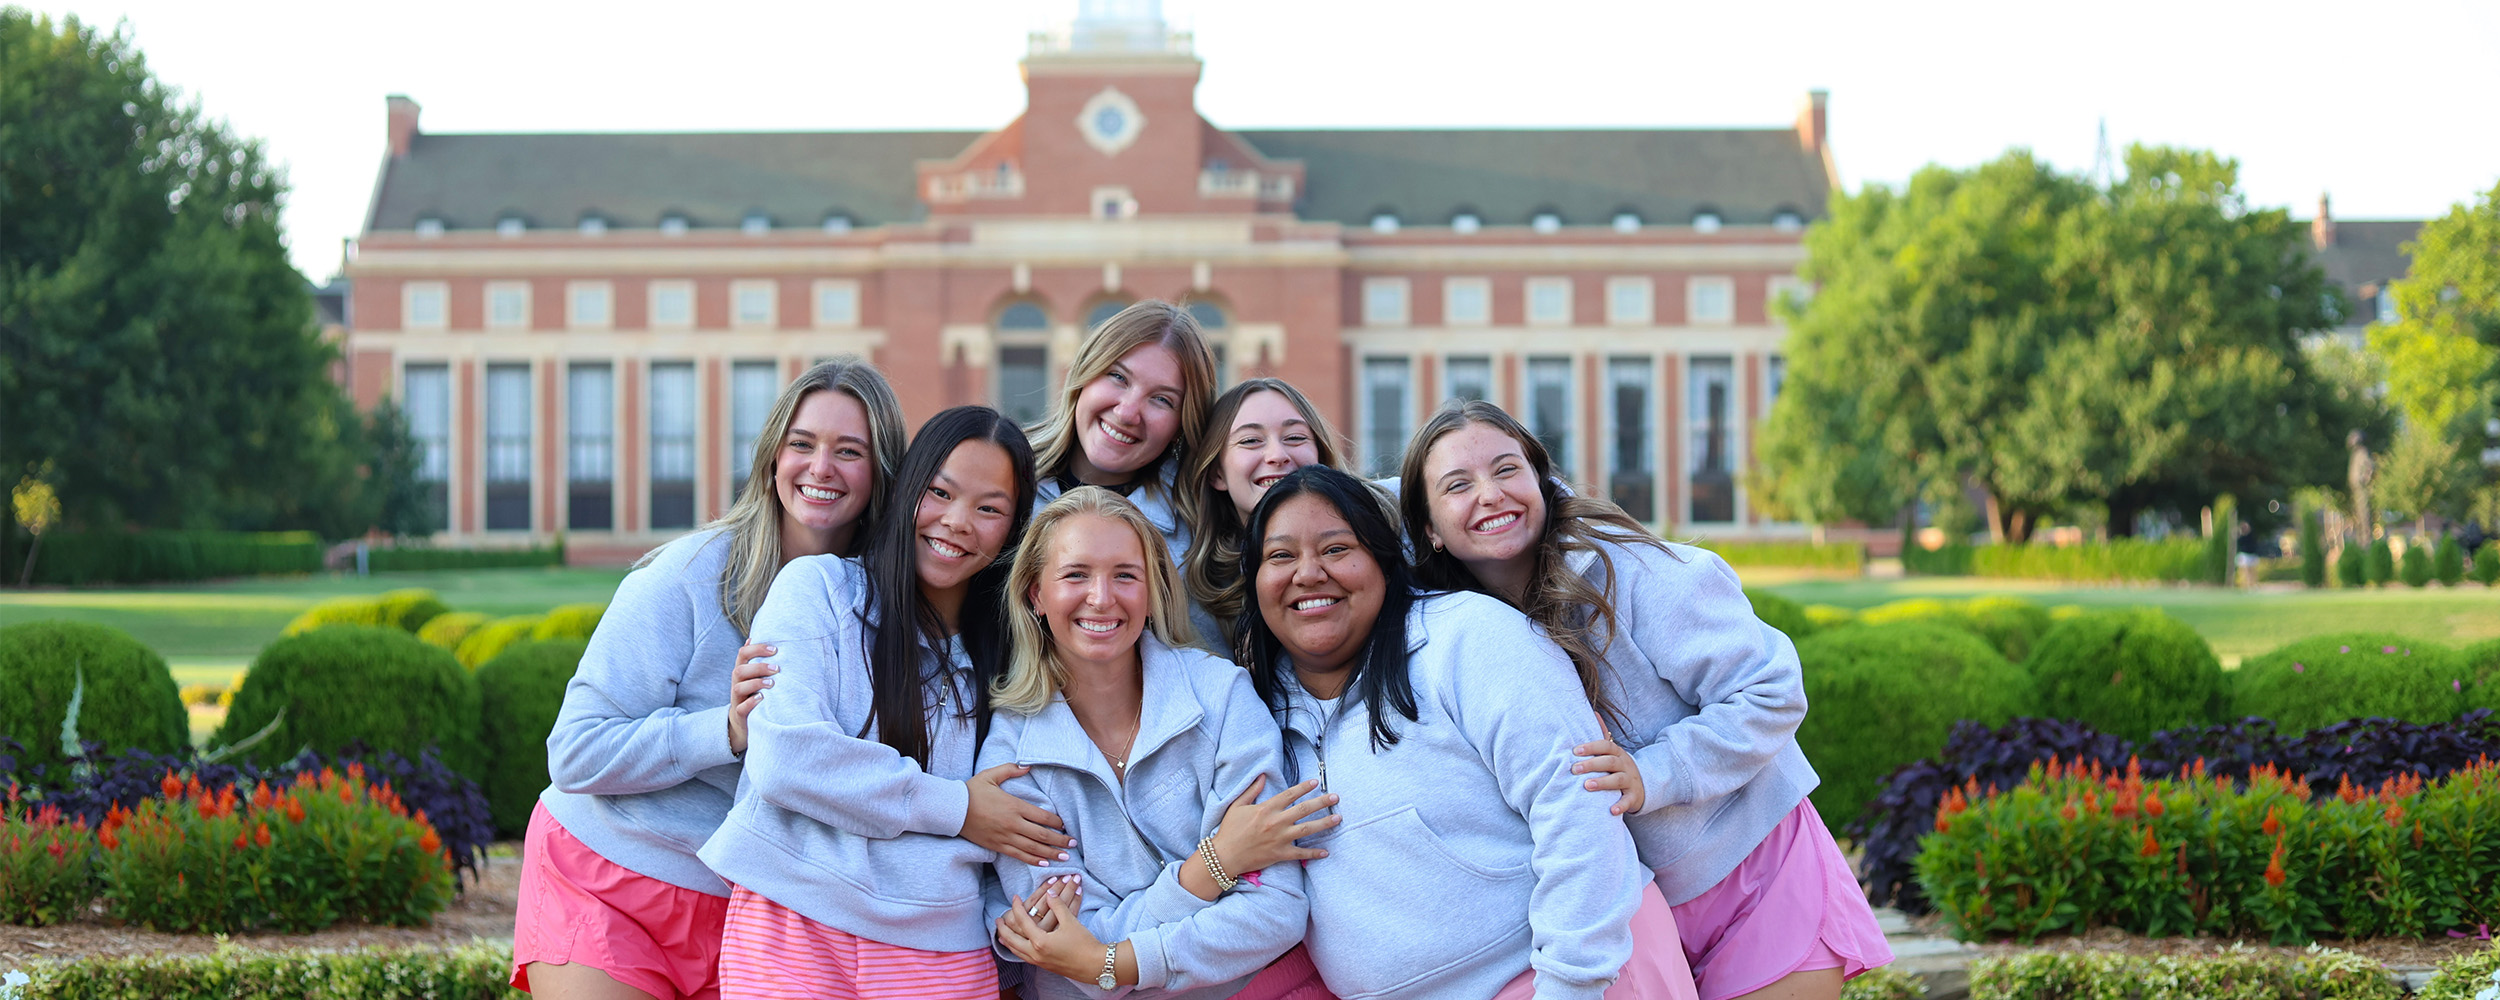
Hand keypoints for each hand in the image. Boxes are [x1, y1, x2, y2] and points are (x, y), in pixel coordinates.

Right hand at [727, 643, 776, 755]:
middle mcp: (737, 683)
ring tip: (772, 683)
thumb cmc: (753, 693)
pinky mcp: (740, 714)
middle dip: (758, 667)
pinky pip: (741, 708)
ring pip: (738, 688)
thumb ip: (756, 659)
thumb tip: (754, 637)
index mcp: (741, 671)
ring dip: (755, 683)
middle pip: (739, 670)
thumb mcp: (754, 675)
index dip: (757, 649)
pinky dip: (750, 703)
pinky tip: (761, 698)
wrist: (743, 722)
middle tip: (777, 668)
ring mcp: (736, 699)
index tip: (775, 649)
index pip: (743, 654)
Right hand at [964, 763, 1071, 866]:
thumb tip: (1027, 766)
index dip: (1056, 822)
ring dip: (1050, 853)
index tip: (1065, 825)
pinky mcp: (997, 846)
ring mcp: (1005, 837)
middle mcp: (1012, 823)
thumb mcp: (990, 775)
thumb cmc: (971, 791)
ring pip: (1033, 848)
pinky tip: (1043, 863)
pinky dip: (1032, 860)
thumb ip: (1010, 770)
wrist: (952, 810)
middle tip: (1073, 844)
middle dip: (1060, 840)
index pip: (1042, 817)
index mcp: (1014, 806)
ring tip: (1064, 857)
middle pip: (1042, 835)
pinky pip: (1018, 855)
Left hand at [997, 876, 1109, 982]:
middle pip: (1011, 939)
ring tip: (1001, 933)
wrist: (1095, 965)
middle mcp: (1035, 953)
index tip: (1014, 897)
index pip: (1022, 920)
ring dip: (1007, 940)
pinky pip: (1023, 957)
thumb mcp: (1071, 921)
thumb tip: (1051, 893)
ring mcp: (1038, 961)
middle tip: (998, 919)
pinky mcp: (1044, 966)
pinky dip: (1016, 949)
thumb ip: (1058, 905)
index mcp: (1040, 941)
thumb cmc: (1084, 943)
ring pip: (1015, 951)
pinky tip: (1018, 946)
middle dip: (1002, 929)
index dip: (1017, 906)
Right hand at [1209, 775, 1336, 877]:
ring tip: (1338, 818)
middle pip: (1303, 810)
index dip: (1304, 787)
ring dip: (1324, 823)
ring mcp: (1279, 839)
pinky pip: (1300, 854)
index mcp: (1266, 809)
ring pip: (1307, 829)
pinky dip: (1313, 853)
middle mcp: (1276, 822)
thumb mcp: (1237, 806)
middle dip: (1321, 802)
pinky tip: (1326, 851)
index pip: (1289, 795)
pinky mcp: (1280, 854)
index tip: (1316, 782)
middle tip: (1335, 798)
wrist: (1225, 856)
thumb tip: (1263, 776)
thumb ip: (1251, 790)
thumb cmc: (1229, 830)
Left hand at [1573, 738, 1643, 815]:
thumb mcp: (1611, 755)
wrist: (1642, 786)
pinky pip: (1628, 800)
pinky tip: (1611, 811)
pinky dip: (1620, 806)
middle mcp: (1625, 765)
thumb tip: (1589, 720)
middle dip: (1591, 764)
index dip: (1591, 747)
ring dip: (1602, 782)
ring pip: (1618, 779)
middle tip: (1575, 769)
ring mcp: (1630, 780)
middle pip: (1610, 762)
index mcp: (1618, 753)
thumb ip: (1599, 743)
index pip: (1606, 746)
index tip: (1575, 751)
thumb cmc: (1617, 769)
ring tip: (1587, 785)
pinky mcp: (1634, 796)